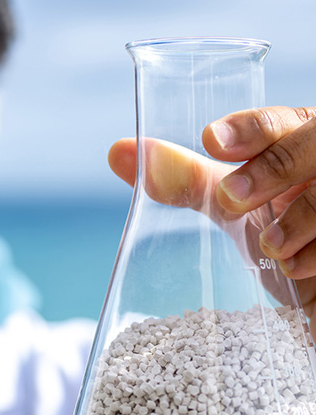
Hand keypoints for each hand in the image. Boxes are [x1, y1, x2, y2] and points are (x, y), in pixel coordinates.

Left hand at [109, 107, 315, 322]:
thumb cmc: (279, 235)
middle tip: (230, 198)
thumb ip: (185, 178)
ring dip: (302, 215)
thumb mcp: (234, 205)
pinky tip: (295, 268)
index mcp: (302, 140)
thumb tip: (118, 153)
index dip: (250, 127)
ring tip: (269, 245)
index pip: (283, 119)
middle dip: (273, 167)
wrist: (314, 295)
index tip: (209, 141)